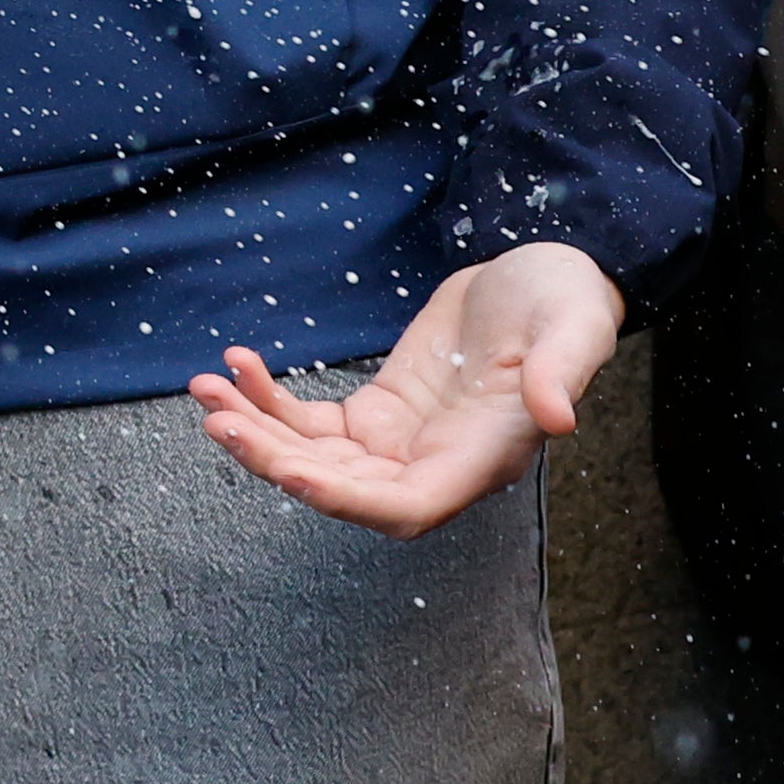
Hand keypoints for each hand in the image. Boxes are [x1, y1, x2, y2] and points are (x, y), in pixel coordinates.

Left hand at [190, 241, 623, 536]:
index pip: (406, 506)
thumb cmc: (569, 304)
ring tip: (205, 388)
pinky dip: (268, 399)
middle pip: (343, 489)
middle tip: (218, 421)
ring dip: (257, 430)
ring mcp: (401, 440)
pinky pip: (312, 422)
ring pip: (315, 458)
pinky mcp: (379, 411)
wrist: (544, 276)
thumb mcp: (579, 328)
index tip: (290, 472)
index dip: (345, 500)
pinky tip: (237, 364)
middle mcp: (435, 462)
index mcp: (482, 457)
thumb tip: (560, 418)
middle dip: (276, 462)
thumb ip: (564, 372)